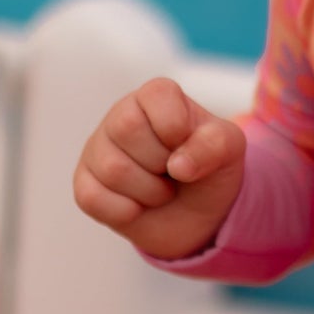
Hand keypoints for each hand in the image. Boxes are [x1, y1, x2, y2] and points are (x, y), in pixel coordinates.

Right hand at [73, 76, 246, 262]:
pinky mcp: (85, 184)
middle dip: (162, 162)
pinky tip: (139, 206)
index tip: (187, 144)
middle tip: (174, 171)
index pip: (156, 97)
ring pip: (113, 168)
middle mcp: (120, 116)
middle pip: (127, 129)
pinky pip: (93, 198)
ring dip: (150, 192)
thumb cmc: (209, 170)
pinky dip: (126, 212)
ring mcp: (97, 151)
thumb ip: (215, 144)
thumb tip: (179, 166)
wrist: (198, 215)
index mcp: (155, 97)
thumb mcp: (228, 150)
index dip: (177, 128)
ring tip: (161, 190)